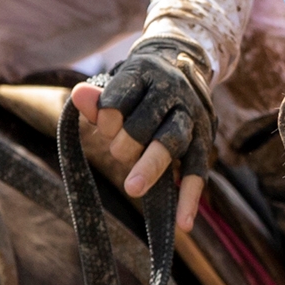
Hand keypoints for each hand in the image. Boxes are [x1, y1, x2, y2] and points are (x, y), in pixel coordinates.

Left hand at [72, 35, 213, 232]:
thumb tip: (79, 97)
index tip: (105, 127)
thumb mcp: (118, 85)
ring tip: (132, 189)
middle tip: (118, 152)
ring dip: (150, 166)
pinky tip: (183, 222)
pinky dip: (189, 196)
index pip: (121, 98)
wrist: (184, 62)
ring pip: (171, 141)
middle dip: (127, 142)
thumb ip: (98, 99)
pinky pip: (198, 170)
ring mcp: (191, 117)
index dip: (107, 117)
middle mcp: (172, 92)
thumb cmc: (139, 86)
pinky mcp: (204, 140)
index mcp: (145, 74)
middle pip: (147, 121)